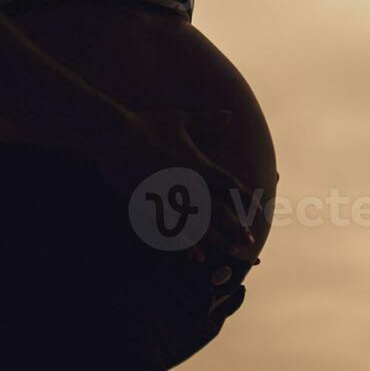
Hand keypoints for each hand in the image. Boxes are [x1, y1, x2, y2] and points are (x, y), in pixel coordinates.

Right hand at [99, 106, 258, 259]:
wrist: (113, 133)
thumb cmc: (146, 123)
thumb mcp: (180, 118)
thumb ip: (207, 121)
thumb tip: (229, 115)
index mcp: (195, 162)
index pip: (226, 182)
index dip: (243, 195)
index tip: (256, 206)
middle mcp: (186, 180)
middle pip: (217, 206)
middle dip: (235, 223)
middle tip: (250, 238)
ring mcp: (169, 194)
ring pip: (198, 221)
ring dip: (216, 237)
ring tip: (231, 249)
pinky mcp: (151, 203)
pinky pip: (173, 227)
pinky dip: (187, 242)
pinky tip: (198, 255)